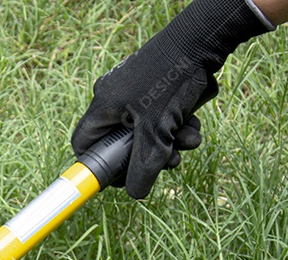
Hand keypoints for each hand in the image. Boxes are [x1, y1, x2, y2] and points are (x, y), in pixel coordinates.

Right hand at [71, 0, 271, 198]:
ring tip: (190, 139)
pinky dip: (176, 124)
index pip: (85, 145)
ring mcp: (134, 92)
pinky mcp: (155, 87)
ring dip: (169, 142)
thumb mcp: (157, 132)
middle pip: (122, 143)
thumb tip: (135, 193)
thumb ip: (144, 167)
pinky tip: (193, 123)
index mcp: (103, 107)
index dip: (100, 167)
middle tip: (170, 161)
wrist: (203, 38)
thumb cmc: (172, 80)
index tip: (123, 178)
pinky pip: (159, 117)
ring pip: (146, 132)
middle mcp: (114, 98)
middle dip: (150, 155)